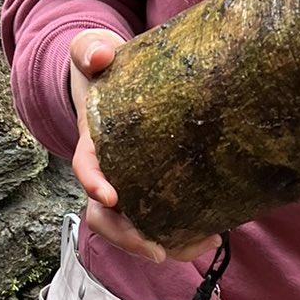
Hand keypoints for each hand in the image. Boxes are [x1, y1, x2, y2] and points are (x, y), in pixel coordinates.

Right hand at [68, 29, 222, 262]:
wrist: (119, 76)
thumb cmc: (105, 66)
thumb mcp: (92, 51)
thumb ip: (91, 50)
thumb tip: (102, 56)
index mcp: (92, 142)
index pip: (86, 168)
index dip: (94, 184)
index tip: (112, 197)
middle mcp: (107, 170)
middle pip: (105, 216)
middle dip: (128, 237)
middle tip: (157, 249)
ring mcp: (130, 183)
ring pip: (134, 227)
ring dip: (162, 243)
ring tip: (202, 244)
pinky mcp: (155, 188)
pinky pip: (160, 220)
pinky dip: (182, 235)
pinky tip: (213, 235)